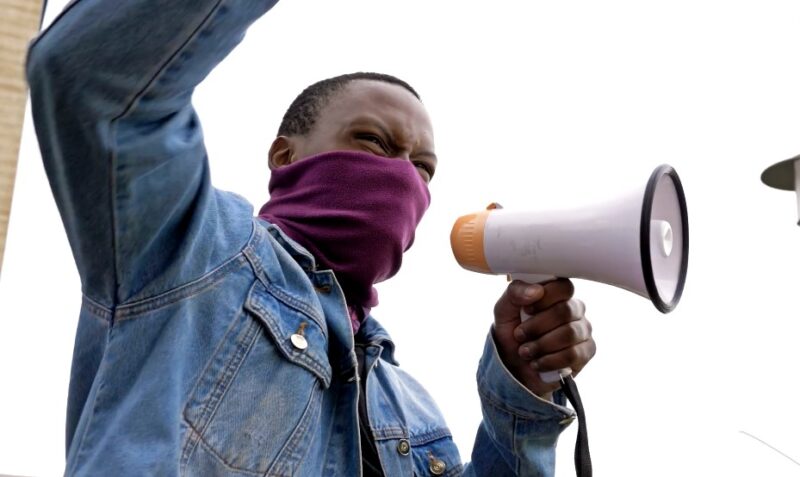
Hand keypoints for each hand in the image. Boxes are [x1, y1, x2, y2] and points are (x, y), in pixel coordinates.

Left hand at [493, 278, 595, 398]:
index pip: (564, 287)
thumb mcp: (504, 310)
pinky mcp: (586, 352)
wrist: (514, 366)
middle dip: (537, 326)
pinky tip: (537, 362)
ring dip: (541, 345)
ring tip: (525, 351)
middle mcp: (574, 310)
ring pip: (569, 334)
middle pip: (565, 311)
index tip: (527, 309)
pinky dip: (549, 361)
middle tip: (519, 335)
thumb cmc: (512, 333)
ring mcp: (583, 331)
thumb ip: (515, 293)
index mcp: (557, 294)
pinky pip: (573, 355)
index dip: (545, 298)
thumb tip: (536, 290)